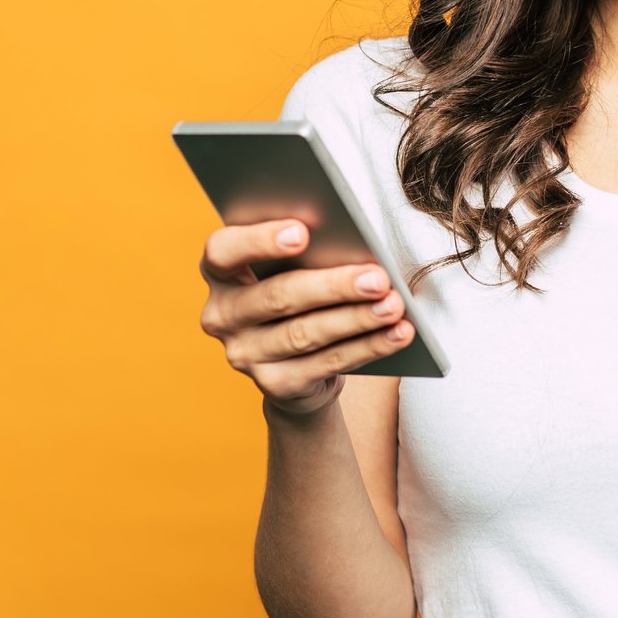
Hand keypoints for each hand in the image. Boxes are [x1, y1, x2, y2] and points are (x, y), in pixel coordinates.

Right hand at [197, 218, 413, 416]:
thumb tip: (353, 241)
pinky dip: (368, 346)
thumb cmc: (301, 295)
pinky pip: (327, 363)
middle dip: (333, 286)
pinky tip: (398, 333)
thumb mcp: (293, 267)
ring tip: (394, 305)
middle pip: (277, 296)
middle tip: (378, 278)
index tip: (302, 232)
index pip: (223, 251)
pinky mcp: (275, 385)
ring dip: (356, 318)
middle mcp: (221, 314)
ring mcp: (244, 354)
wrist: (299, 366)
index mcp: (220, 272)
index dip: (259, 240)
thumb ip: (307, 252)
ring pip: (305, 333)